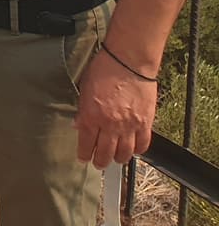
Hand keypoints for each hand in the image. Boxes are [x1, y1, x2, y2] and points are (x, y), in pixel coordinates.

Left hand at [75, 44, 158, 167]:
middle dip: (100, 161)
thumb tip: (79, 124)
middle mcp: (109, 125)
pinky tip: (134, 150)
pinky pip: (142, 144)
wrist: (128, 62)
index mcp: (90, 115)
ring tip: (115, 159)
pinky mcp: (145, 123)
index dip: (83, 153)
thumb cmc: (103, 70)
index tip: (83, 158)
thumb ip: (82, 109)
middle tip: (98, 163)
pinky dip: (138, 150)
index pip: (85, 143)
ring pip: (124, 153)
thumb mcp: (84, 89)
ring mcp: (128, 126)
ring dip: (118, 159)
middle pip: (104, 152)